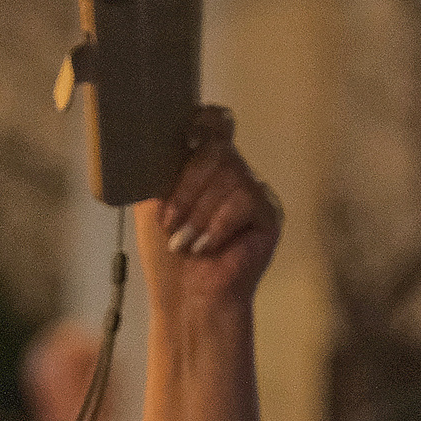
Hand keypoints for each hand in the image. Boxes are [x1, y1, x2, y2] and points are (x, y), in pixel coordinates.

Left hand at [142, 106, 281, 323]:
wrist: (187, 299)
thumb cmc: (166, 254)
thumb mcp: (152, 201)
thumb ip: (160, 163)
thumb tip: (164, 127)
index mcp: (204, 163)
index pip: (216, 122)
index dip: (205, 121)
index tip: (186, 135)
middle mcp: (232, 172)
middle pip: (217, 148)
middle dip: (186, 187)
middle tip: (169, 223)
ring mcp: (253, 191)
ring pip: (230, 176)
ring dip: (197, 213)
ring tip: (184, 244)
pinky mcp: (268, 214)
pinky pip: (243, 200)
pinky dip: (217, 226)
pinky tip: (206, 248)